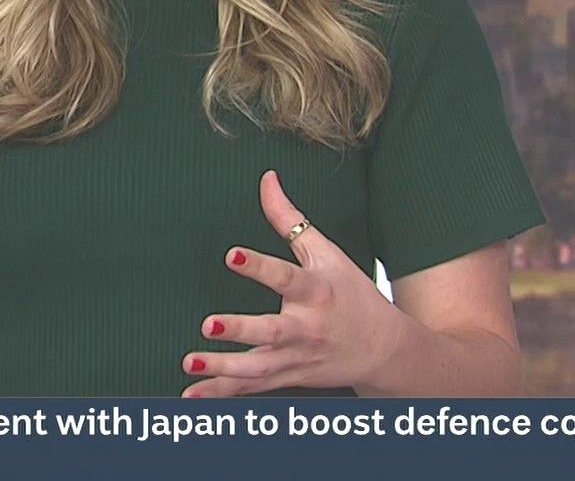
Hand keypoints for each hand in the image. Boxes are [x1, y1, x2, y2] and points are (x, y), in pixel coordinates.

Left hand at [182, 170, 405, 396]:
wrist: (384, 350)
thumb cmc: (352, 294)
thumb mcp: (327, 252)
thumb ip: (290, 219)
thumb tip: (267, 179)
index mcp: (316, 291)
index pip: (286, 277)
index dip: (259, 267)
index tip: (232, 255)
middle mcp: (307, 328)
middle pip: (272, 331)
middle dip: (240, 329)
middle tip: (208, 324)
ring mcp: (297, 358)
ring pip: (258, 368)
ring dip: (223, 369)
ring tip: (190, 361)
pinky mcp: (288, 377)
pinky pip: (252, 389)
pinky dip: (223, 394)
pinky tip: (192, 393)